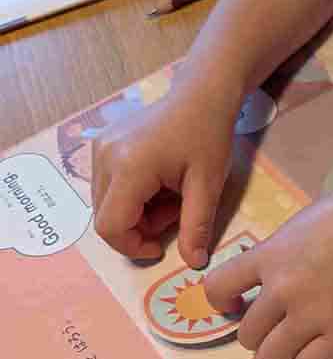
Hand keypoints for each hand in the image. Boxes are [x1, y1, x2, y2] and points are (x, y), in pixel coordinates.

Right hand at [89, 79, 240, 268]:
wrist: (203, 94)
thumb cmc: (209, 135)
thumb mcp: (208, 184)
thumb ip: (197, 226)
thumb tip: (194, 264)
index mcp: (128, 168)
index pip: (111, 226)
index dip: (133, 246)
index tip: (161, 247)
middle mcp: (104, 158)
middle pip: (107, 216)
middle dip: (140, 226)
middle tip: (177, 211)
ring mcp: (98, 149)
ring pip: (107, 203)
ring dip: (137, 211)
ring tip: (172, 193)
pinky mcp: (101, 145)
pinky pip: (108, 185)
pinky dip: (132, 195)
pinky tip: (160, 181)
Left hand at [203, 181, 332, 358]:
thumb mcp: (304, 224)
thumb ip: (280, 254)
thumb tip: (268, 280)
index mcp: (270, 256)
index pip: (217, 289)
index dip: (224, 302)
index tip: (238, 304)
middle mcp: (283, 289)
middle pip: (247, 335)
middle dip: (262, 334)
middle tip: (283, 327)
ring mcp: (313, 315)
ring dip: (282, 354)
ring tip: (301, 344)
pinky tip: (325, 349)